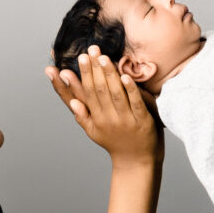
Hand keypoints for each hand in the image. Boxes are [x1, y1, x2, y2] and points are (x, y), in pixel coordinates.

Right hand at [45, 49, 159, 164]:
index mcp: (95, 119)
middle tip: (90, 50)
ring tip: (104, 58)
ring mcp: (125, 121)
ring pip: (115, 94)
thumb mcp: (94, 132)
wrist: (136, 163)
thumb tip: (72, 101)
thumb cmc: (115, 144)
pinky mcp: (142, 122)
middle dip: (93, 69)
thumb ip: (83, 116)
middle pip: (98, 90)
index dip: (81, 76)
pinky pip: (135, 102)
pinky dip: (130, 89)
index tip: (77, 59)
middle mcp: (107, 120)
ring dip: (109, 75)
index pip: (86, 93)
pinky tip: (125, 76)